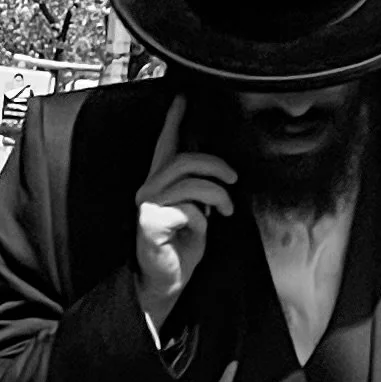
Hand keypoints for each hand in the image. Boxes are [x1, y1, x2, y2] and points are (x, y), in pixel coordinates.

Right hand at [135, 94, 235, 330]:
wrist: (167, 282)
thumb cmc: (182, 248)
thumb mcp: (198, 211)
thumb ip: (201, 188)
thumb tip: (219, 172)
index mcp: (159, 183)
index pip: (165, 146)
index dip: (173, 120)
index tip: (182, 98)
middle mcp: (148, 189)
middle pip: (185, 160)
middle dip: (217, 167)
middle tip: (234, 181)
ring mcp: (146, 204)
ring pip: (192, 183)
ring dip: (218, 196)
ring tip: (226, 212)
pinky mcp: (150, 221)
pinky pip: (190, 209)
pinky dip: (203, 221)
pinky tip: (199, 232)